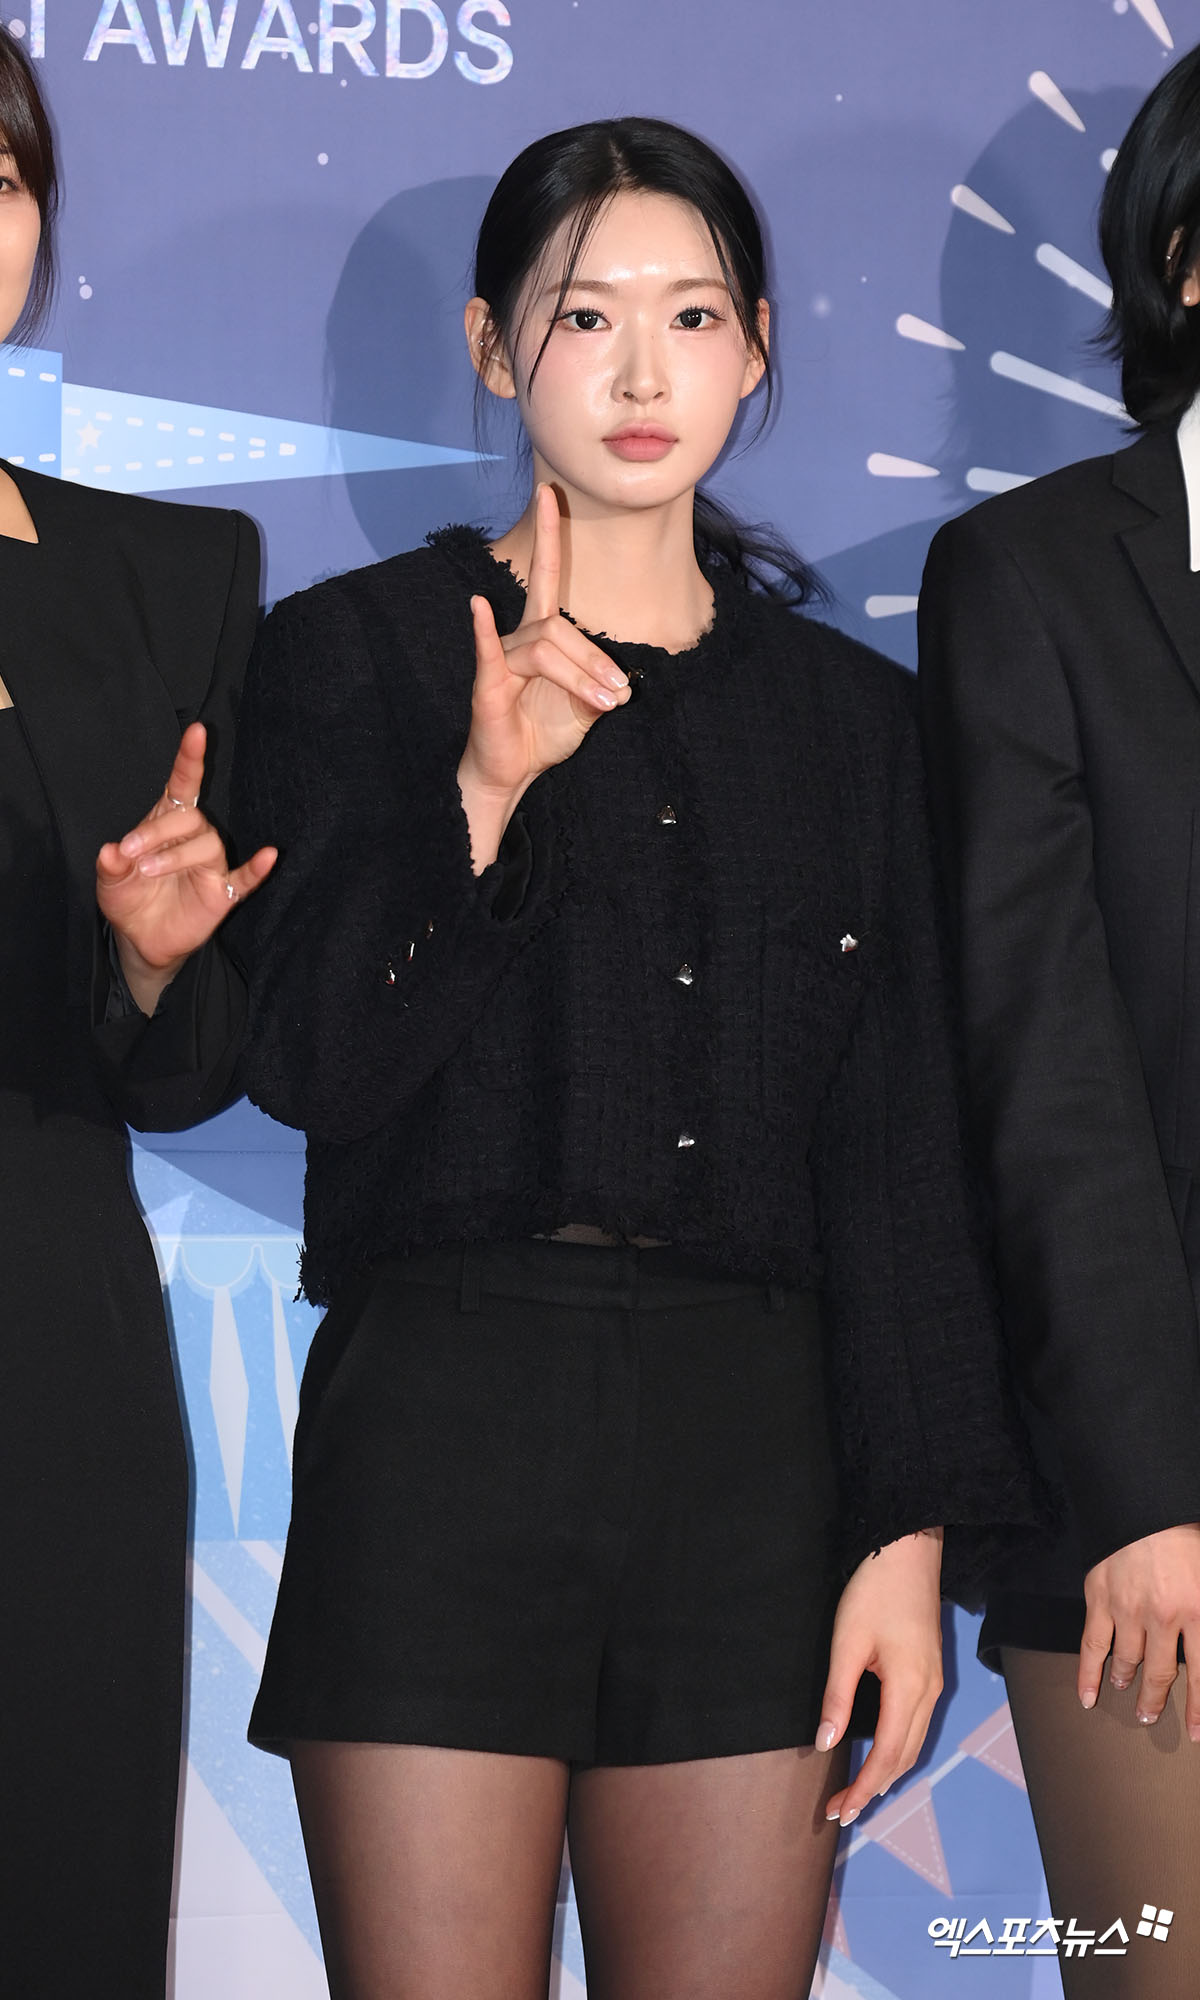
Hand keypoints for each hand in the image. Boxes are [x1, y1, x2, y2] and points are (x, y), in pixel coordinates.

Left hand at [97, 721, 276, 1011]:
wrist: (141, 940)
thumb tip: (109, 851)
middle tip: (129, 852)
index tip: (196, 731)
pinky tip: (269, 856)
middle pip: (190, 817)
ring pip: (207, 845)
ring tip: (146, 870)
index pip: (182, 785)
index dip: (190, 759)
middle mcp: (193, 838)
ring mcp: (210, 865)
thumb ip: (109, 865)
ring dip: (176, 855)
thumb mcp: (109, 881)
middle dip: (158, 831)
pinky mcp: (222, 893)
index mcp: (166, 823)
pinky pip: (245, 879)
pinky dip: (257, 869)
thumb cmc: (129, 899)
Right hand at [456, 484, 631, 863]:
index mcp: (543, 636)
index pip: (546, 576)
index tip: (550, 492)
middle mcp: (521, 638)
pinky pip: (489, 652)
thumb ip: (599, 690)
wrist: (515, 772)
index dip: (548, 535)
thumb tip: (621, 685)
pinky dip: (483, 629)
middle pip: (561, 627)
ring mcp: (502, 659)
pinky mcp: (488, 683)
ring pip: (545, 646)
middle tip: (620, 695)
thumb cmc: (545, 734)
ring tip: (605, 703)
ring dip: (581, 674)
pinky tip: (478, 604)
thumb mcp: (586, 711)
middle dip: (596, 659)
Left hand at [819, 1528, 943, 1825]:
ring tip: (858, 1793)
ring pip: (915, 1744)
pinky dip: (900, 1751)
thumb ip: (838, 1696)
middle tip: (841, 1810)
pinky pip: (918, 1726)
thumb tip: (826, 1742)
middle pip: (905, 1758)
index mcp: (910, 1688)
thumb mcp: (847, 1642)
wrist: (909, 1550)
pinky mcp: (932, 1672)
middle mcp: (930, 1693)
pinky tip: (881, 1756)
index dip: (863, 1788)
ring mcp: (936, 1683)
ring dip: (888, 1772)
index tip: (840, 1811)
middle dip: (874, 1788)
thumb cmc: (874, 1590)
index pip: (887, 1756)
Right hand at [1079, 1523, 1199, 1733]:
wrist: (1144, 1502)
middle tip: (1151, 1714)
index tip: (1198, 1733)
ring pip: (1127, 1661)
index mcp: (1199, 1610)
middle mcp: (1164, 1618)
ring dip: (1127, 1682)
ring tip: (1125, 1691)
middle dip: (1157, 1700)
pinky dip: (1089, 1674)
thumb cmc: (1185, 1534)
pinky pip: (1092, 1645)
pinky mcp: (1100, 1599)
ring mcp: (1128, 1610)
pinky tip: (1088, 1695)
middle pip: (1162, 1673)